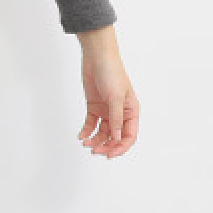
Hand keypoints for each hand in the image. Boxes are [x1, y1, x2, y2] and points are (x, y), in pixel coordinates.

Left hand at [76, 26, 137, 158]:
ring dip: (95, 140)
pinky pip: (91, 124)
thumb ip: (116, 118)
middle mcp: (120, 113)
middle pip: (115, 137)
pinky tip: (81, 136)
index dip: (121, 147)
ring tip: (86, 144)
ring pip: (102, 132)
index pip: (129, 136)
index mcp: (131, 112)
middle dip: (106, 146)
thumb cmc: (112, 73)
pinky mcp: (94, 107)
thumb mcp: (115, 97)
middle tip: (95, 151)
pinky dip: (86, 131)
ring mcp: (106, 111)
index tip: (110, 155)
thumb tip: (116, 136)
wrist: (97, 58)